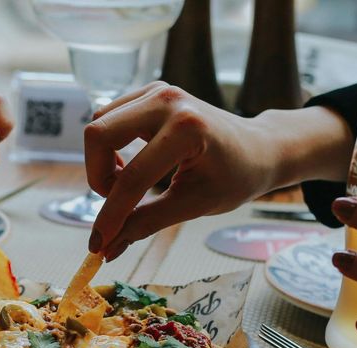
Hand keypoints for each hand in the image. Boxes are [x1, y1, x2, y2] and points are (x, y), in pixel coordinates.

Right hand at [85, 83, 275, 258]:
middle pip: (98, 134)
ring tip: (127, 183)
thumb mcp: (194, 205)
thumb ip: (147, 223)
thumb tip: (108, 248)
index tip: (99, 242)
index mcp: (187, 128)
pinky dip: (109, 147)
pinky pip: (108, 117)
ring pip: (98, 125)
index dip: (111, 215)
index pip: (132, 178)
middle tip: (116, 200)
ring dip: (102, 162)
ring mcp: (157, 91)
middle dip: (98, 176)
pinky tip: (132, 164)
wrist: (259, 148)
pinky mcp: (150, 92)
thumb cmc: (235, 177)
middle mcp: (167, 101)